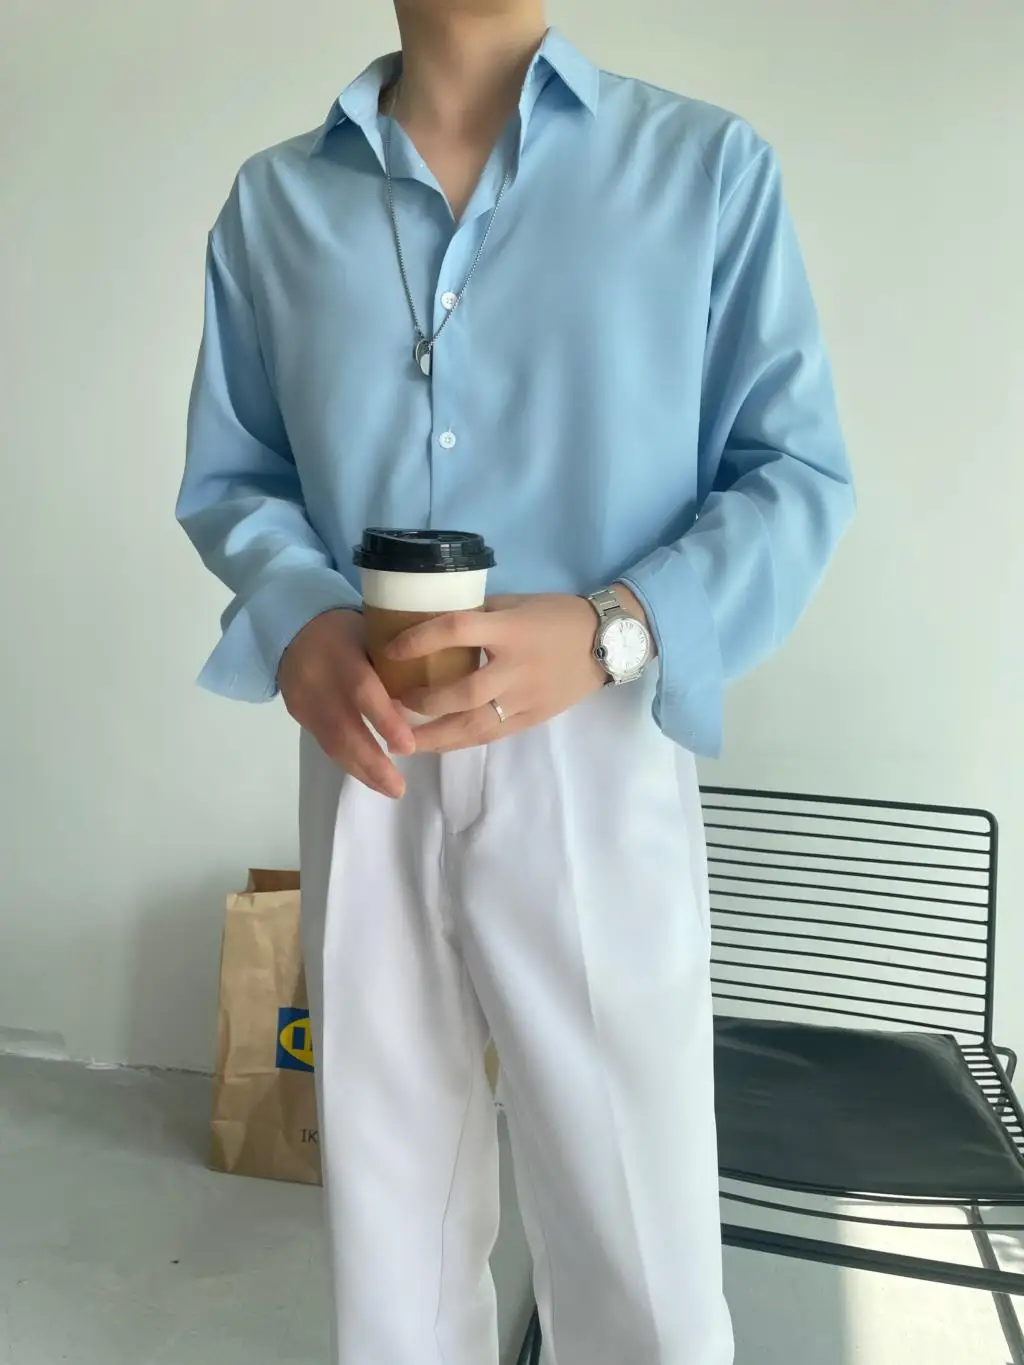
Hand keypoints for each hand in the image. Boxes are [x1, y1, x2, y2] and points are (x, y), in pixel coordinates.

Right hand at [278, 610, 414, 798]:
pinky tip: (369, 775)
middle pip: (342, 727)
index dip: (384, 721)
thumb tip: (429, 701)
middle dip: (372, 762)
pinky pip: (325, 743)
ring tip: (390, 789)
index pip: (362, 689)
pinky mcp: (298, 714)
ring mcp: (304, 699)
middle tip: (399, 788)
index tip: (409, 747)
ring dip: (362, 770)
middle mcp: (318, 679)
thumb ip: (394, 664)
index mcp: (342, 653)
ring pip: (331, 742)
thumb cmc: (349, 630)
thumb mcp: (373, 633)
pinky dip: (349, 762)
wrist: (293, 627)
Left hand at [385, 593, 608, 752]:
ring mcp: (526, 698)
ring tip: (404, 740)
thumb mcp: (516, 604)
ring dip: (435, 735)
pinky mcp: (533, 718)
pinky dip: (461, 741)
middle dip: (423, 702)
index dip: (419, 641)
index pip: (457, 631)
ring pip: (475, 725)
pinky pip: (492, 734)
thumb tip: (435, 626)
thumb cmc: (557, 615)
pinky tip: (438, 744)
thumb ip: (479, 615)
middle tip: (393, 704)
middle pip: (461, 692)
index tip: (390, 650)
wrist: (606, 643)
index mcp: (510, 630)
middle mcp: (516, 667)